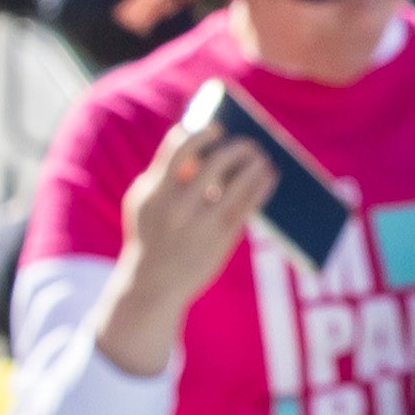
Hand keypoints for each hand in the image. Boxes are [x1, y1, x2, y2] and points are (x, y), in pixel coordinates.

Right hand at [97, 97, 276, 375]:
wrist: (152, 285)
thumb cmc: (150, 235)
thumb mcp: (145, 203)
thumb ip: (166, 175)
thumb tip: (203, 145)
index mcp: (155, 191)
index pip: (179, 148)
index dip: (201, 133)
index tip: (217, 128)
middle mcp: (178, 206)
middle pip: (216, 162)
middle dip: (237, 147)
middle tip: (249, 142)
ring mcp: (201, 223)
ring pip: (239, 183)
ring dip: (255, 165)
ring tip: (263, 157)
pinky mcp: (221, 238)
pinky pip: (248, 205)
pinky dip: (261, 186)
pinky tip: (268, 177)